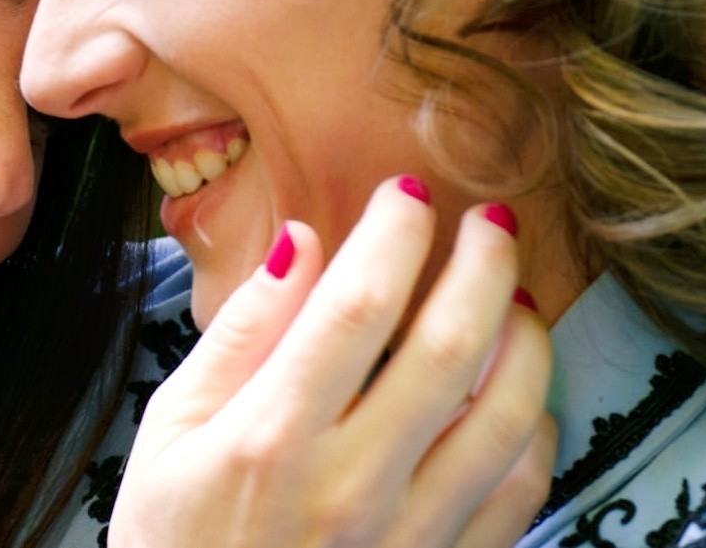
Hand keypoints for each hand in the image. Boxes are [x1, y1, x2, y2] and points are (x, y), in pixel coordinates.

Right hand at [108, 177, 555, 547]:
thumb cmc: (174, 537)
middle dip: (483, 264)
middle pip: (450, 349)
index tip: (406, 193)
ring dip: (525, 341)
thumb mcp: (171, 429)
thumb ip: (239, 334)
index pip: (356, 305)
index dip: (394, 233)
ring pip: (505, 418)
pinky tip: (516, 392)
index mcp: (269, 437)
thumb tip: (303, 244)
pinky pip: (519, 492)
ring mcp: (405, 535)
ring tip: (515, 299)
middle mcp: (348, 485)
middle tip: (490, 220)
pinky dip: (534, 427)